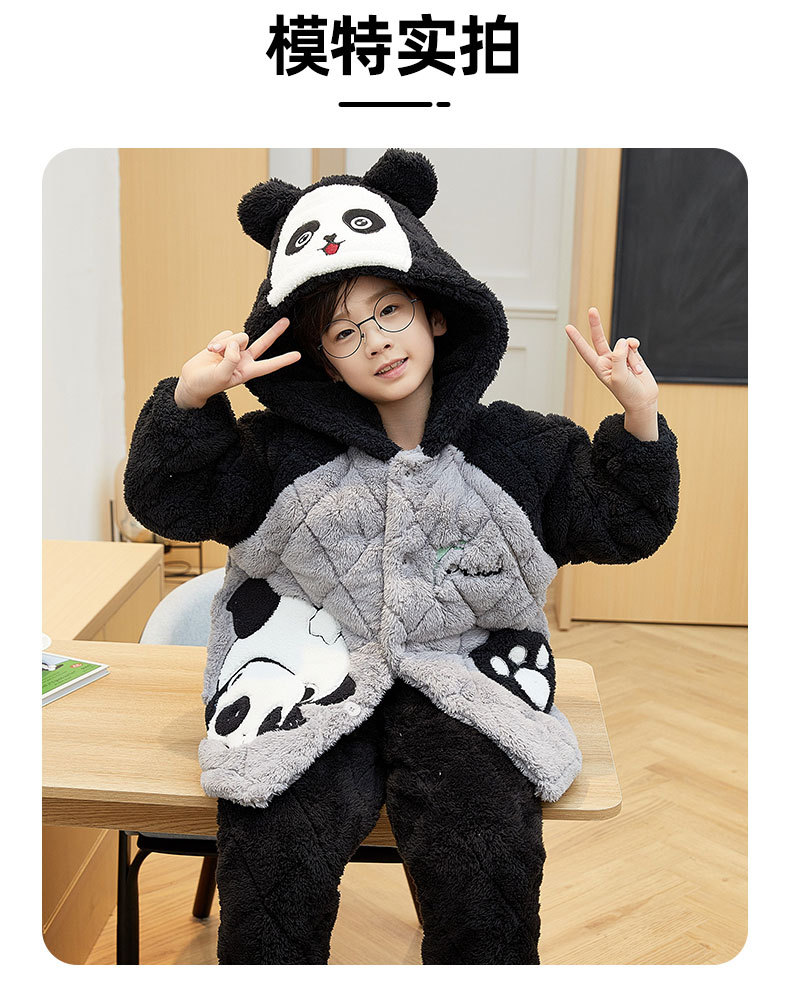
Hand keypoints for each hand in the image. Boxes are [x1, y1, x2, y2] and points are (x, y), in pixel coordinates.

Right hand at [174, 318, 299, 408]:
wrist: (191, 381)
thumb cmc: (207, 384)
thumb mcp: (221, 376)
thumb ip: (231, 360)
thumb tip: (237, 344)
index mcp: (248, 371)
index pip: (269, 365)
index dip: (283, 360)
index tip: (298, 355)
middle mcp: (244, 359)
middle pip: (263, 343)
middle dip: (274, 332)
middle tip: (286, 321)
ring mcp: (234, 350)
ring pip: (238, 337)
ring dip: (225, 343)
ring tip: (215, 354)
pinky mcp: (224, 343)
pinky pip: (226, 333)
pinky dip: (217, 340)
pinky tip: (211, 350)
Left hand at [565, 307, 658, 413]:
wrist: (644, 400)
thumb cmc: (628, 393)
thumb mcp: (619, 377)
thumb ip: (618, 357)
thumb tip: (621, 342)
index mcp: (599, 367)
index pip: (585, 350)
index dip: (577, 339)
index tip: (568, 327)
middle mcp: (608, 360)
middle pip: (599, 338)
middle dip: (595, 324)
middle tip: (592, 310)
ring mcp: (620, 356)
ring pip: (623, 345)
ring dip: (631, 358)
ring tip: (635, 373)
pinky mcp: (632, 355)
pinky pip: (632, 345)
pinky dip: (636, 352)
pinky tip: (640, 365)